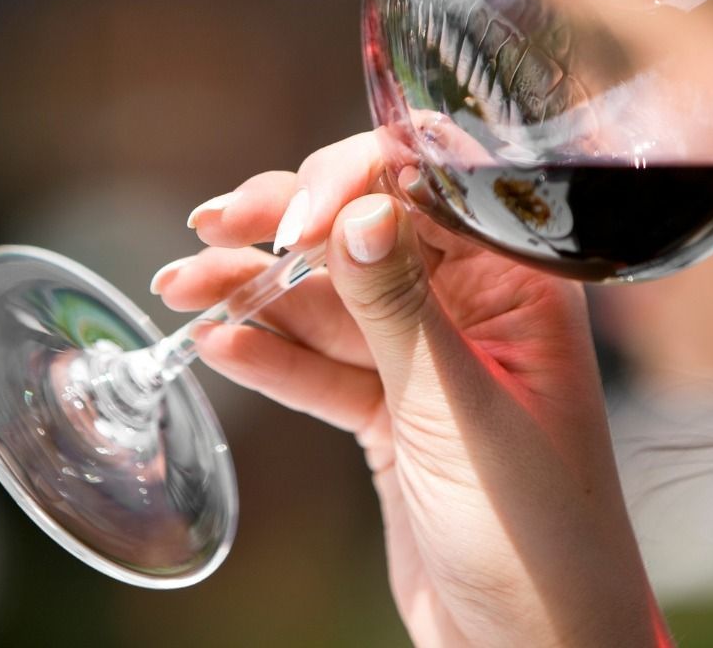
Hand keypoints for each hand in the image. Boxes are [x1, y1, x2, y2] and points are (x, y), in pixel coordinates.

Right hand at [155, 132, 667, 647]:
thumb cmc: (531, 529)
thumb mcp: (453, 406)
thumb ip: (399, 305)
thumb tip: (355, 207)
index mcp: (519, 283)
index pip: (431, 191)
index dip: (354, 183)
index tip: (289, 219)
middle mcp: (475, 307)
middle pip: (367, 238)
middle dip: (285, 230)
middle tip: (210, 226)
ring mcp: (428, 358)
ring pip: (334, 304)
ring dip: (257, 292)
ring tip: (180, 284)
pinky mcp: (392, 410)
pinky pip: (324, 368)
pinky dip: (273, 358)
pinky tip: (219, 342)